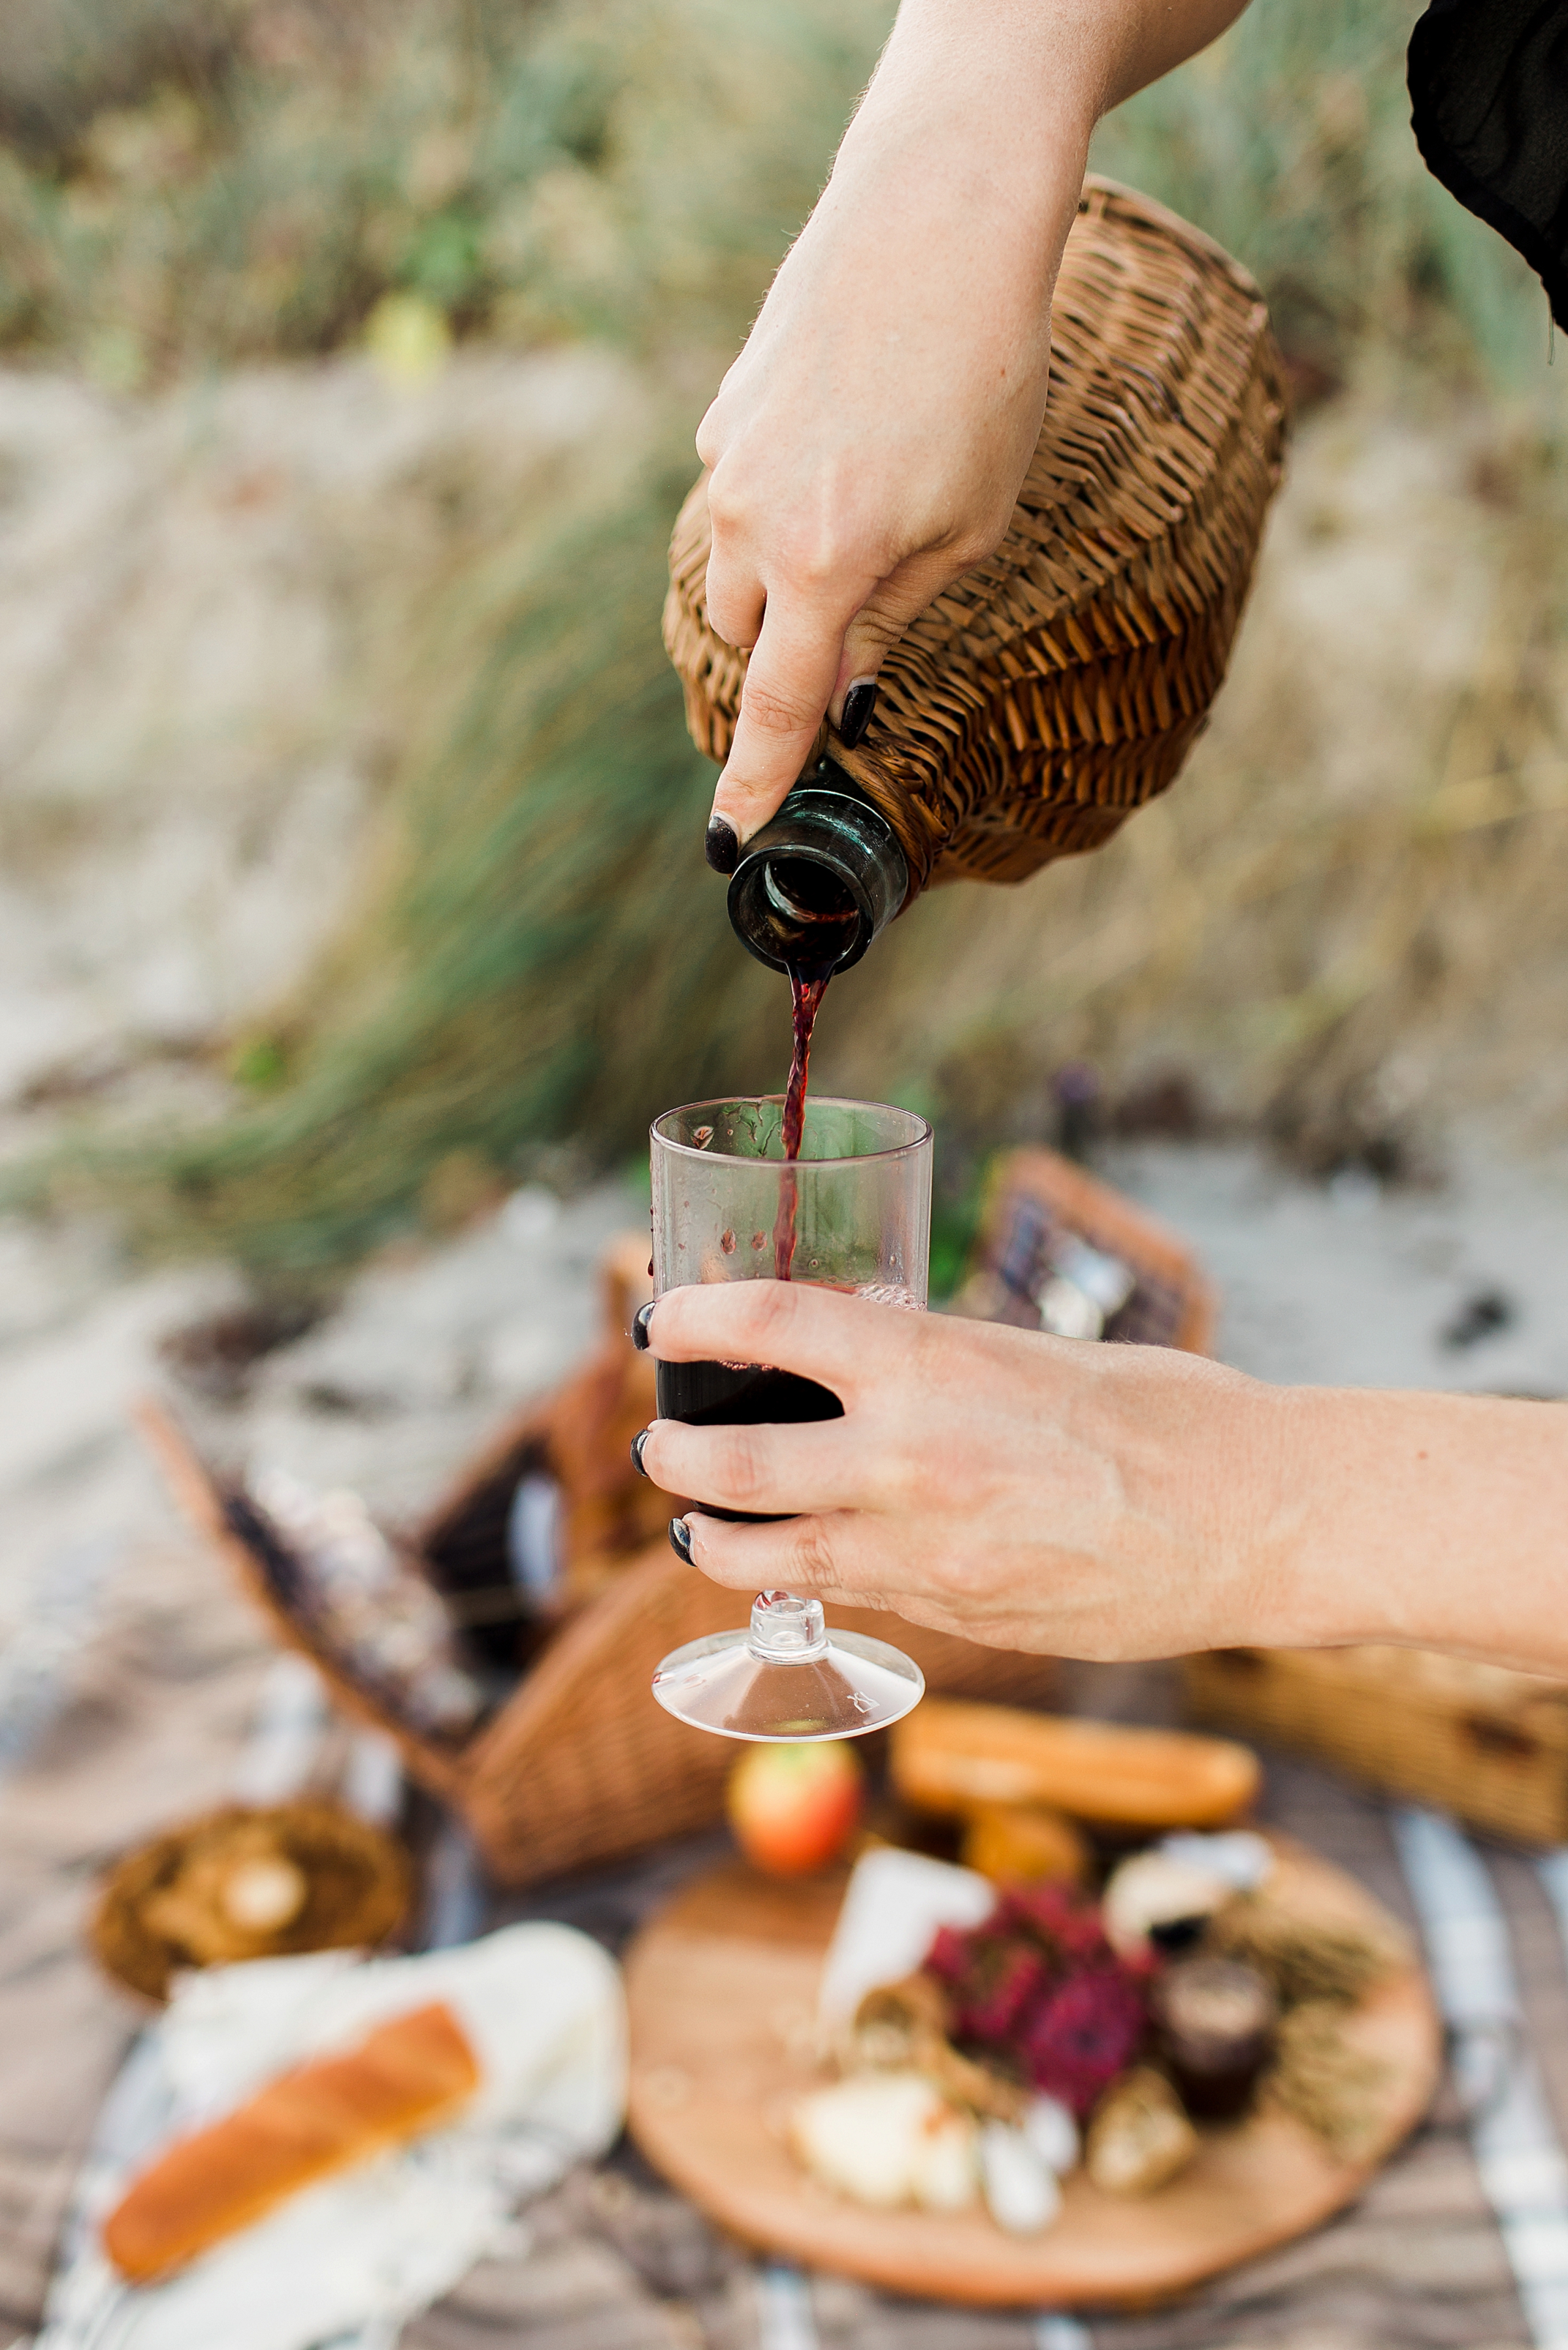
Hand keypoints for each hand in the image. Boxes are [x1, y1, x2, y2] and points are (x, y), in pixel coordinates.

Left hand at [637, 1280, 1285, 1660]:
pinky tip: (802, 1566)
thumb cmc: (1164, 1416)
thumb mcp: (1027, 1356)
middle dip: (675, 1454)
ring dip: (712, 1541)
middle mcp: (910, 1460)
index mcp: (933, 1365)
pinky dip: (809, 1579)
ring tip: (694, 1530)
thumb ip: (929, 1367)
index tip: (661, 1320)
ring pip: (768, 1559)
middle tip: (662, 1444)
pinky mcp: (955, 1619)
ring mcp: (927, 1554)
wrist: (1259, 1521)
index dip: (692, 1320)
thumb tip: (850, 1367)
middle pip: (733, 1464)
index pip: (768, 1323)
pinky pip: (851, 1595)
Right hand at [696, 6, 1093, 862]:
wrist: (936, 218)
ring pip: (734, 566)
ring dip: (780, 579)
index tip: (730, 839)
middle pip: (742, 640)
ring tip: (863, 516)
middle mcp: (754, 522)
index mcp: (825, 569)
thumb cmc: (982, 378)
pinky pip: (740, 493)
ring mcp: (729, 459)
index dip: (754, 782)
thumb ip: (903, 615)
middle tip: (851, 633)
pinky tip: (848, 447)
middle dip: (783, 656)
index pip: (776, 709)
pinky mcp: (727, 406)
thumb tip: (854, 685)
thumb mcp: (973, 525)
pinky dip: (780, 504)